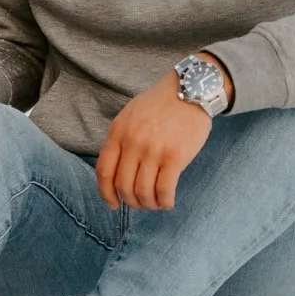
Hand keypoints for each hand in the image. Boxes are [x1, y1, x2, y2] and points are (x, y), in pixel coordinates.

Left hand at [95, 55, 230, 210]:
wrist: (190, 91)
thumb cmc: (160, 104)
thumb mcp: (130, 115)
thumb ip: (120, 140)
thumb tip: (116, 171)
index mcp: (118, 132)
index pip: (103, 171)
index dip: (106, 193)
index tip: (112, 204)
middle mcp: (132, 143)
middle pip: (123, 186)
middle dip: (130, 201)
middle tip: (140, 204)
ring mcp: (153, 150)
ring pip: (143, 191)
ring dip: (148, 204)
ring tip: (155, 203)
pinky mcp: (175, 157)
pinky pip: (164, 189)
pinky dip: (164, 201)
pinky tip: (168, 202)